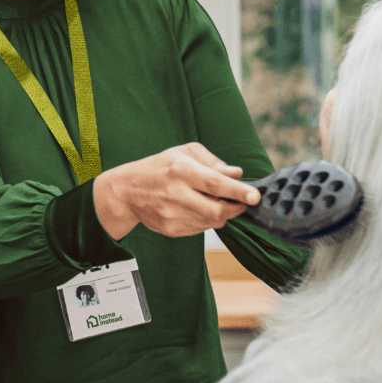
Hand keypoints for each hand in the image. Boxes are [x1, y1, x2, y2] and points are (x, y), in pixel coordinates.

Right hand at [93, 142, 260, 240]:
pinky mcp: (170, 229)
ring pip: (212, 222)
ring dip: (220, 213)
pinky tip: (194, 208)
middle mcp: (175, 193)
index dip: (237, 191)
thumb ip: (213, 162)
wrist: (127, 191)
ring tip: (210, 201)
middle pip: (216, 210)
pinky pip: (200, 229)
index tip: (255, 196)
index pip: (214, 183)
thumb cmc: (160, 167)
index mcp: (180, 169)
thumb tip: (237, 174)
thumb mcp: (184, 153)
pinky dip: (205, 220)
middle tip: (243, 202)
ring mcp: (172, 214)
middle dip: (236, 208)